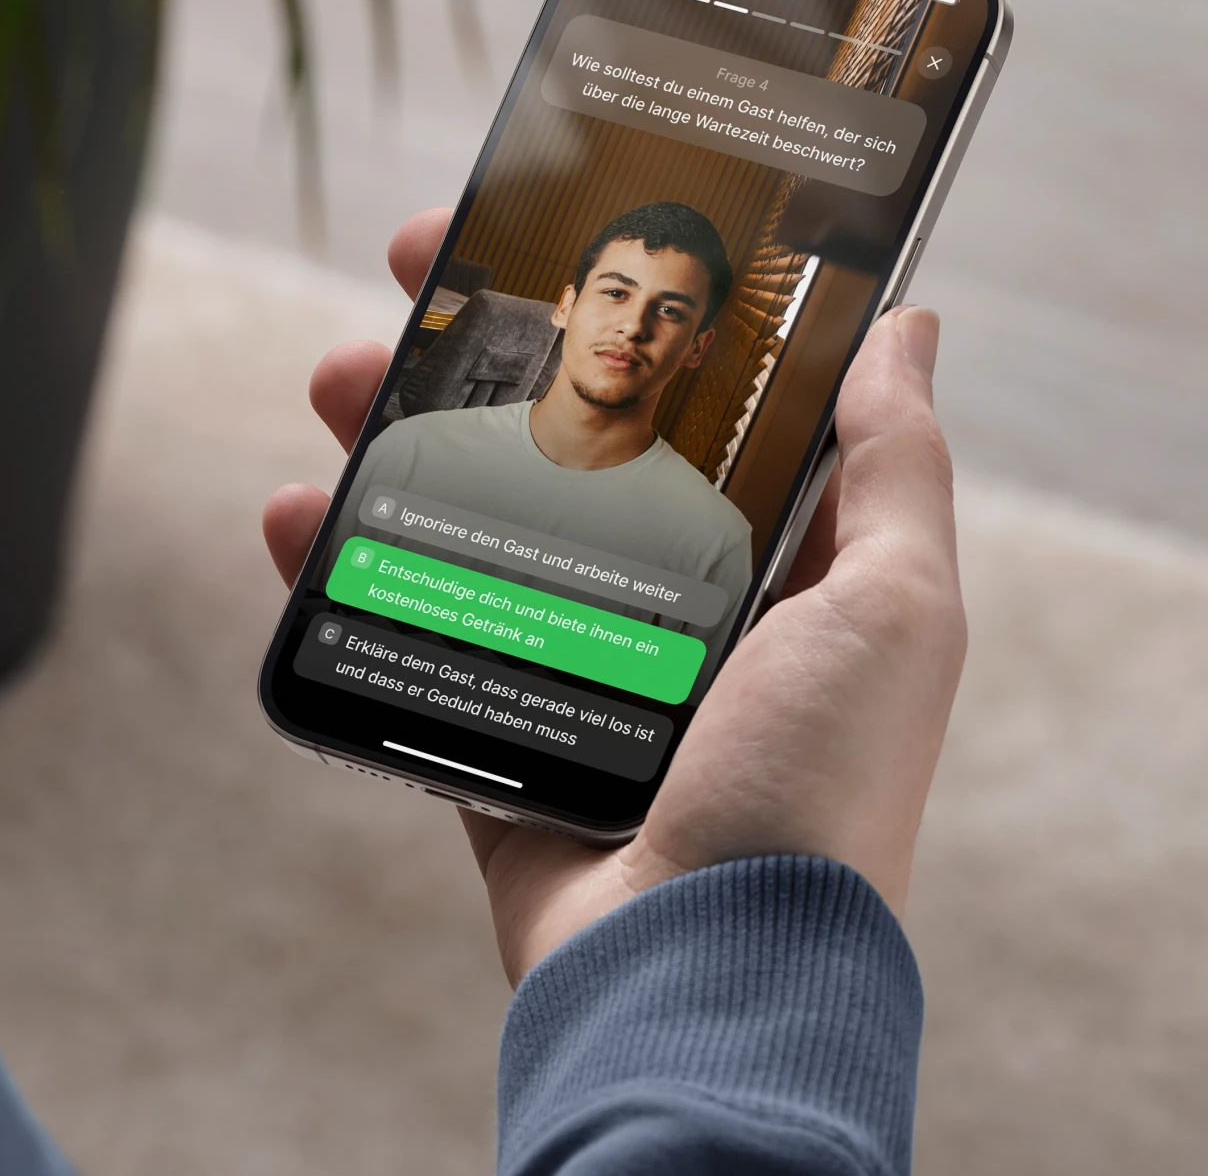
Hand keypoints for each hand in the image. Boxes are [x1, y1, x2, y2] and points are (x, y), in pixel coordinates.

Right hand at [263, 210, 965, 984]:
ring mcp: (572, 665)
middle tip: (414, 280)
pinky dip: (339, 573)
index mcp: (772, 559)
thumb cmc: (822, 791)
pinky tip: (296, 518)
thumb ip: (894, 464)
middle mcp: (672, 601)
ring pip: (468, 516)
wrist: (706, 981)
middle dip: (483, 352)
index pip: (690, 394)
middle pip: (559, 439)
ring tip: (338, 383)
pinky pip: (406, 629)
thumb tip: (912, 322)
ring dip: (394, 437)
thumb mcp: (894, 608)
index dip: (624, 304)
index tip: (555, 227)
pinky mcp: (492, 734)